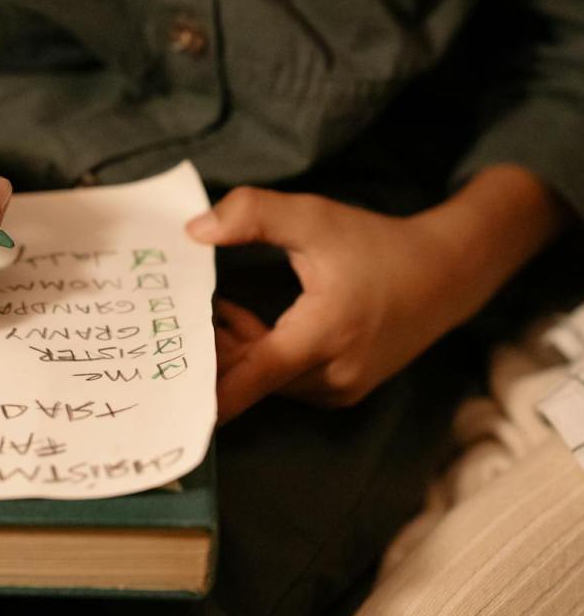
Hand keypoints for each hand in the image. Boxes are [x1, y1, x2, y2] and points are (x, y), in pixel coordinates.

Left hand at [187, 168, 567, 422]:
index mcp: (323, 336)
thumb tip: (193, 232)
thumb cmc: (377, 245)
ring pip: (266, 379)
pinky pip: (285, 378)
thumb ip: (253, 215)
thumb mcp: (313, 219)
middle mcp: (331, 375)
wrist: (447, 274)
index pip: (252, 379)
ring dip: (233, 351)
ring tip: (202, 309)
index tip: (168, 400)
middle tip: (170, 321)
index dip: (208, 394)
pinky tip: (237, 319)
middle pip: (252, 378)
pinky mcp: (343, 387)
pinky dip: (259, 354)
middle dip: (210, 354)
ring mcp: (339, 388)